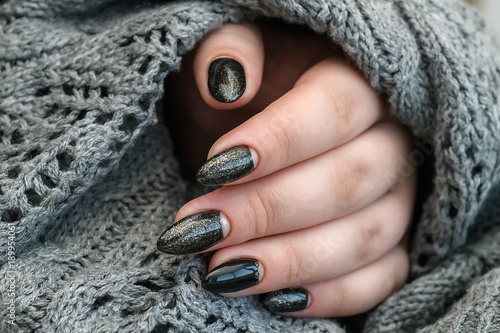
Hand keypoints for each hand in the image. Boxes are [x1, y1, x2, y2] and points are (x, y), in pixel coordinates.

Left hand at [159, 20, 416, 316]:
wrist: (262, 126)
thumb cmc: (246, 91)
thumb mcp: (230, 57)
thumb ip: (228, 50)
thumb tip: (226, 81)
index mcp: (354, 80)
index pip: (335, 110)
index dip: (278, 141)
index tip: (214, 167)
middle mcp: (389, 140)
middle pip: (349, 181)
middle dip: (268, 210)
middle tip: (202, 228)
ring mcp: (397, 196)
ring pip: (366, 236)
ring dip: (290, 260)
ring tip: (220, 269)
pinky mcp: (390, 242)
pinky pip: (381, 277)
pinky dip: (332, 295)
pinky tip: (275, 299)